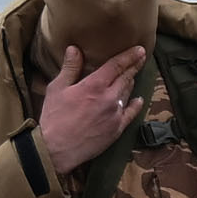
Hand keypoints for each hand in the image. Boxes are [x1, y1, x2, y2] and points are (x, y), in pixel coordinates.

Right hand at [37, 43, 143, 175]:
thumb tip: (75, 48)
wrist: (56, 149)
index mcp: (95, 85)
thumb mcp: (57, 88)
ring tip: (133, 75)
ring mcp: (116, 114)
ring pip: (128, 93)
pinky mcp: (117, 129)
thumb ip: (70, 68)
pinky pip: (131, 114)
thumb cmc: (54, 117)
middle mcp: (109, 98)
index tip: (140, 49)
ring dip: (131, 82)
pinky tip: (138, 100)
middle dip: (134, 66)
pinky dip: (136, 104)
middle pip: (126, 78)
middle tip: (142, 57)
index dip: (129, 55)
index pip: (117, 65)